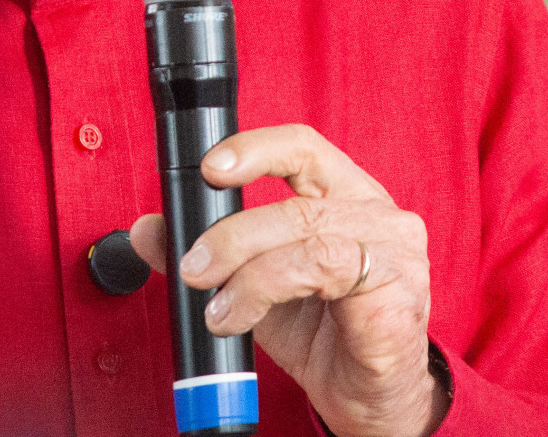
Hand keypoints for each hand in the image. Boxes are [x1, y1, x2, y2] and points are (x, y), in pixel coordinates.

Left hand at [129, 125, 446, 436]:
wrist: (366, 399)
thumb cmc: (324, 334)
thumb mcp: (254, 286)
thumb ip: (207, 251)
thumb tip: (149, 229)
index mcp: (347, 196)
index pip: (304, 148)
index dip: (256, 148)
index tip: (210, 169)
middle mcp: (377, 215)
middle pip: (296, 202)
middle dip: (230, 234)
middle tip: (194, 266)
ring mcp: (397, 253)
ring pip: (306, 237)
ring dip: (246, 271)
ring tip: (218, 308)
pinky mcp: (398, 296)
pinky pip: (324, 273)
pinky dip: (269, 290)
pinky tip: (245, 316)